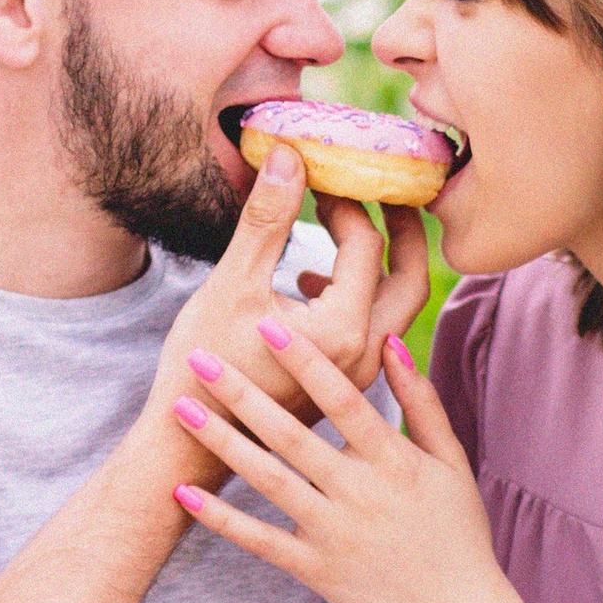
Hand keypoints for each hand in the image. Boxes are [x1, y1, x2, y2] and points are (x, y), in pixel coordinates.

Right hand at [137, 149, 430, 494]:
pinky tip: (310, 279)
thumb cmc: (202, 368)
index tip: (320, 173)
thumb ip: (267, 219)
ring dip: (383, 259)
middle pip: (411, 275)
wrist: (190, 446)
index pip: (366, 245)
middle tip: (382, 185)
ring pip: (397, 304)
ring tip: (350, 221)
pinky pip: (375, 326)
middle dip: (401, 225)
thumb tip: (289, 156)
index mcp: (343, 330)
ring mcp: (360, 374)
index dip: (345, 201)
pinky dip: (360, 291)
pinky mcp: (347, 383)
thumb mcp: (232, 284)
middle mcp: (365, 355)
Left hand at [168, 321, 567, 602]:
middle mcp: (359, 493)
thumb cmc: (458, 533)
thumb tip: (390, 343)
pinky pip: (259, 540)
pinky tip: (182, 493)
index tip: (268, 325)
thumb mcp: (451, 462)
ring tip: (180, 407)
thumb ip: (421, 402)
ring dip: (221, 441)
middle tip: (199, 356)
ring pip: (267, 480)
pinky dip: (219, 518)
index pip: (343, 399)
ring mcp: (333, 533)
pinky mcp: (314, 569)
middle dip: (242, 391)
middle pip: (291, 434)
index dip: (305, 360)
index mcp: (394, 461)